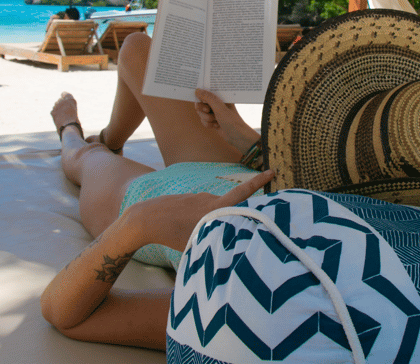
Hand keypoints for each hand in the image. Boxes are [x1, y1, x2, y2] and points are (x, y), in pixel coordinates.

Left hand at [124, 169, 273, 251]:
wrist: (146, 218)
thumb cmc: (173, 233)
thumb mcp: (200, 240)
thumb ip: (219, 241)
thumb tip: (236, 248)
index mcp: (216, 208)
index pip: (243, 193)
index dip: (259, 182)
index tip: (272, 171)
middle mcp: (210, 199)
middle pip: (232, 204)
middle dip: (243, 205)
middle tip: (254, 202)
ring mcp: (198, 197)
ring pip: (213, 210)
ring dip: (214, 220)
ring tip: (200, 234)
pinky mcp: (188, 199)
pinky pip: (200, 210)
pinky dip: (199, 219)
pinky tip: (186, 229)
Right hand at [194, 88, 259, 152]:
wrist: (238, 137)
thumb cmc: (232, 121)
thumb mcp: (220, 108)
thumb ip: (209, 98)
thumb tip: (197, 90)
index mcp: (221, 96)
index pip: (206, 92)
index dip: (201, 97)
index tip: (202, 102)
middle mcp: (217, 103)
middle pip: (201, 103)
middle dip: (202, 109)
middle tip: (208, 111)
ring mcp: (215, 112)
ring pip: (201, 113)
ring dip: (206, 118)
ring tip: (215, 121)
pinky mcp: (213, 120)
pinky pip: (203, 120)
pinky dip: (208, 124)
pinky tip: (216, 126)